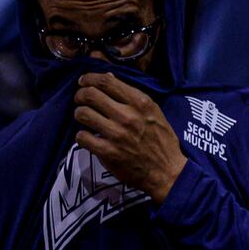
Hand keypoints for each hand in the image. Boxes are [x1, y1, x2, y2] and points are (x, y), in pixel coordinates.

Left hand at [74, 72, 187, 201]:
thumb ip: (131, 96)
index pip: (106, 81)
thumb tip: (108, 76)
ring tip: (85, 119)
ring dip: (79, 114)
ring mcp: (117, 134)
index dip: (89, 78)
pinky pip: (82, 137)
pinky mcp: (109, 152)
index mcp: (140, 103)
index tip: (84, 82)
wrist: (168, 173)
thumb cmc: (163, 141)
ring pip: (82, 114)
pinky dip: (82, 136)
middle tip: (81, 101)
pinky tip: (88, 138)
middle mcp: (128, 116)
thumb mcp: (154, 113)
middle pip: (90, 94)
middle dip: (80, 95)